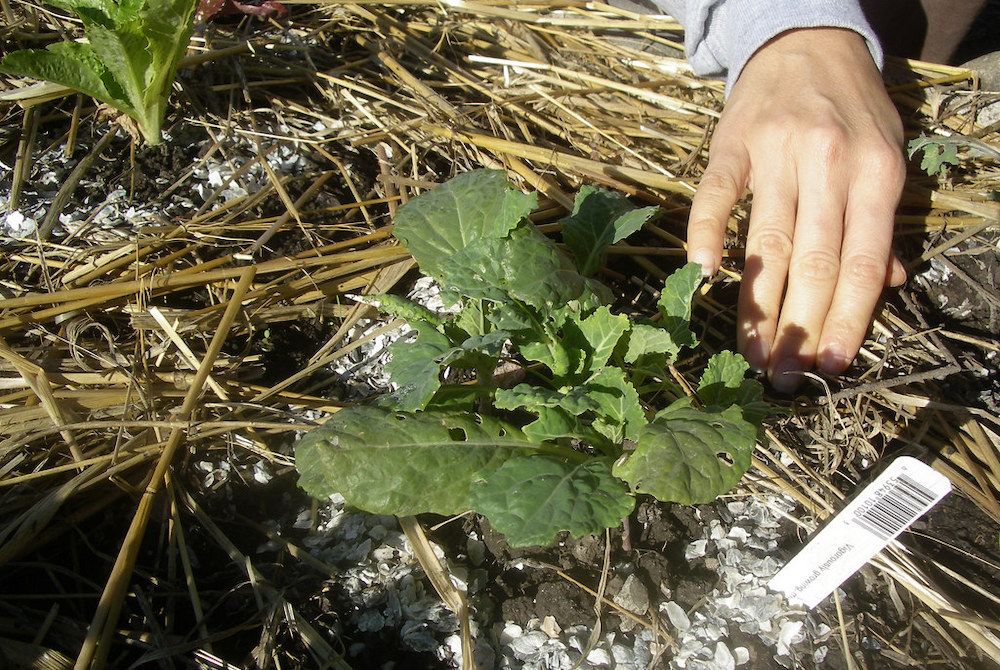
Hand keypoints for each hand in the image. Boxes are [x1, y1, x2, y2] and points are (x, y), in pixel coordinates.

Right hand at [686, 28, 906, 392]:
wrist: (805, 40)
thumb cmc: (851, 108)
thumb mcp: (886, 156)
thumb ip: (883, 222)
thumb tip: (890, 285)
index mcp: (875, 173)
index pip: (862, 263)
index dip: (847, 319)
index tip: (831, 367)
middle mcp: (828, 164)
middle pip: (812, 263)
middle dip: (799, 328)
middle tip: (783, 378)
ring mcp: (775, 152)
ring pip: (765, 243)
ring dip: (756, 306)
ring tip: (751, 354)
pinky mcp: (730, 143)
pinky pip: (716, 195)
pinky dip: (707, 235)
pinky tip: (702, 277)